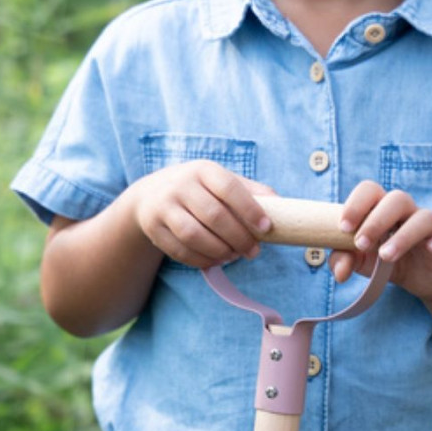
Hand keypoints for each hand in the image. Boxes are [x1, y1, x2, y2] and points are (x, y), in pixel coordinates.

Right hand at [129, 160, 273, 268]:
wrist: (151, 194)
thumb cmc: (198, 188)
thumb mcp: (220, 180)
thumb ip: (249, 191)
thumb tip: (281, 205)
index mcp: (203, 170)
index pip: (229, 188)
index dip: (250, 209)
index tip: (266, 227)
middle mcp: (180, 185)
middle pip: (213, 216)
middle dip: (238, 238)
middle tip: (254, 251)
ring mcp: (164, 206)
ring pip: (194, 235)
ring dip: (219, 251)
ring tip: (234, 256)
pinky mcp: (153, 228)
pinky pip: (179, 250)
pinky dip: (201, 259)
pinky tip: (215, 260)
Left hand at [330, 181, 431, 301]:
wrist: (419, 280)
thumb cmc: (384, 261)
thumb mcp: (361, 262)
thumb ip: (344, 260)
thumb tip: (339, 271)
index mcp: (381, 207)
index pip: (370, 190)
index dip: (356, 204)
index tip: (343, 227)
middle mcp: (406, 211)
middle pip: (396, 199)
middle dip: (376, 220)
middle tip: (361, 244)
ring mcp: (430, 225)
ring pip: (424, 216)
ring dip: (404, 235)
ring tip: (386, 256)